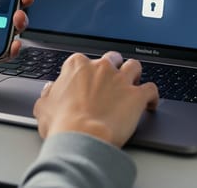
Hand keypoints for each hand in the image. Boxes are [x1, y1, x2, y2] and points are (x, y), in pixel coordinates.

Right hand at [33, 51, 158, 147]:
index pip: (82, 61)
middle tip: (110, 81)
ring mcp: (121, 80)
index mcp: (78, 66)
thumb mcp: (44, 107)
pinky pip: (151, 89)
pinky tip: (151, 103)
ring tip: (133, 84)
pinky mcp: (137, 96)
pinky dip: (152, 96)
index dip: (85, 72)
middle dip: (113, 67)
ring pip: (134, 66)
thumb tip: (50, 89)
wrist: (83, 138)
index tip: (85, 82)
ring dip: (134, 74)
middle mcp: (101, 68)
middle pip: (112, 58)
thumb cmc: (62, 124)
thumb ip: (48, 94)